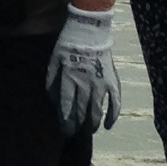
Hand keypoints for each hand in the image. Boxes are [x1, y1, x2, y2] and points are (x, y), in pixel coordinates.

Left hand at [47, 4, 120, 134]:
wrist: (89, 32)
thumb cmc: (68, 46)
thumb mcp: (53, 62)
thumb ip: (51, 83)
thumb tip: (52, 102)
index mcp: (69, 79)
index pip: (67, 106)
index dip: (66, 121)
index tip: (64, 130)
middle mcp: (85, 84)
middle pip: (81, 111)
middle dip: (76, 125)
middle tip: (73, 133)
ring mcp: (100, 84)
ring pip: (97, 111)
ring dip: (92, 124)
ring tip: (89, 131)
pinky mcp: (112, 81)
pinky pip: (115, 102)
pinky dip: (112, 115)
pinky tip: (108, 125)